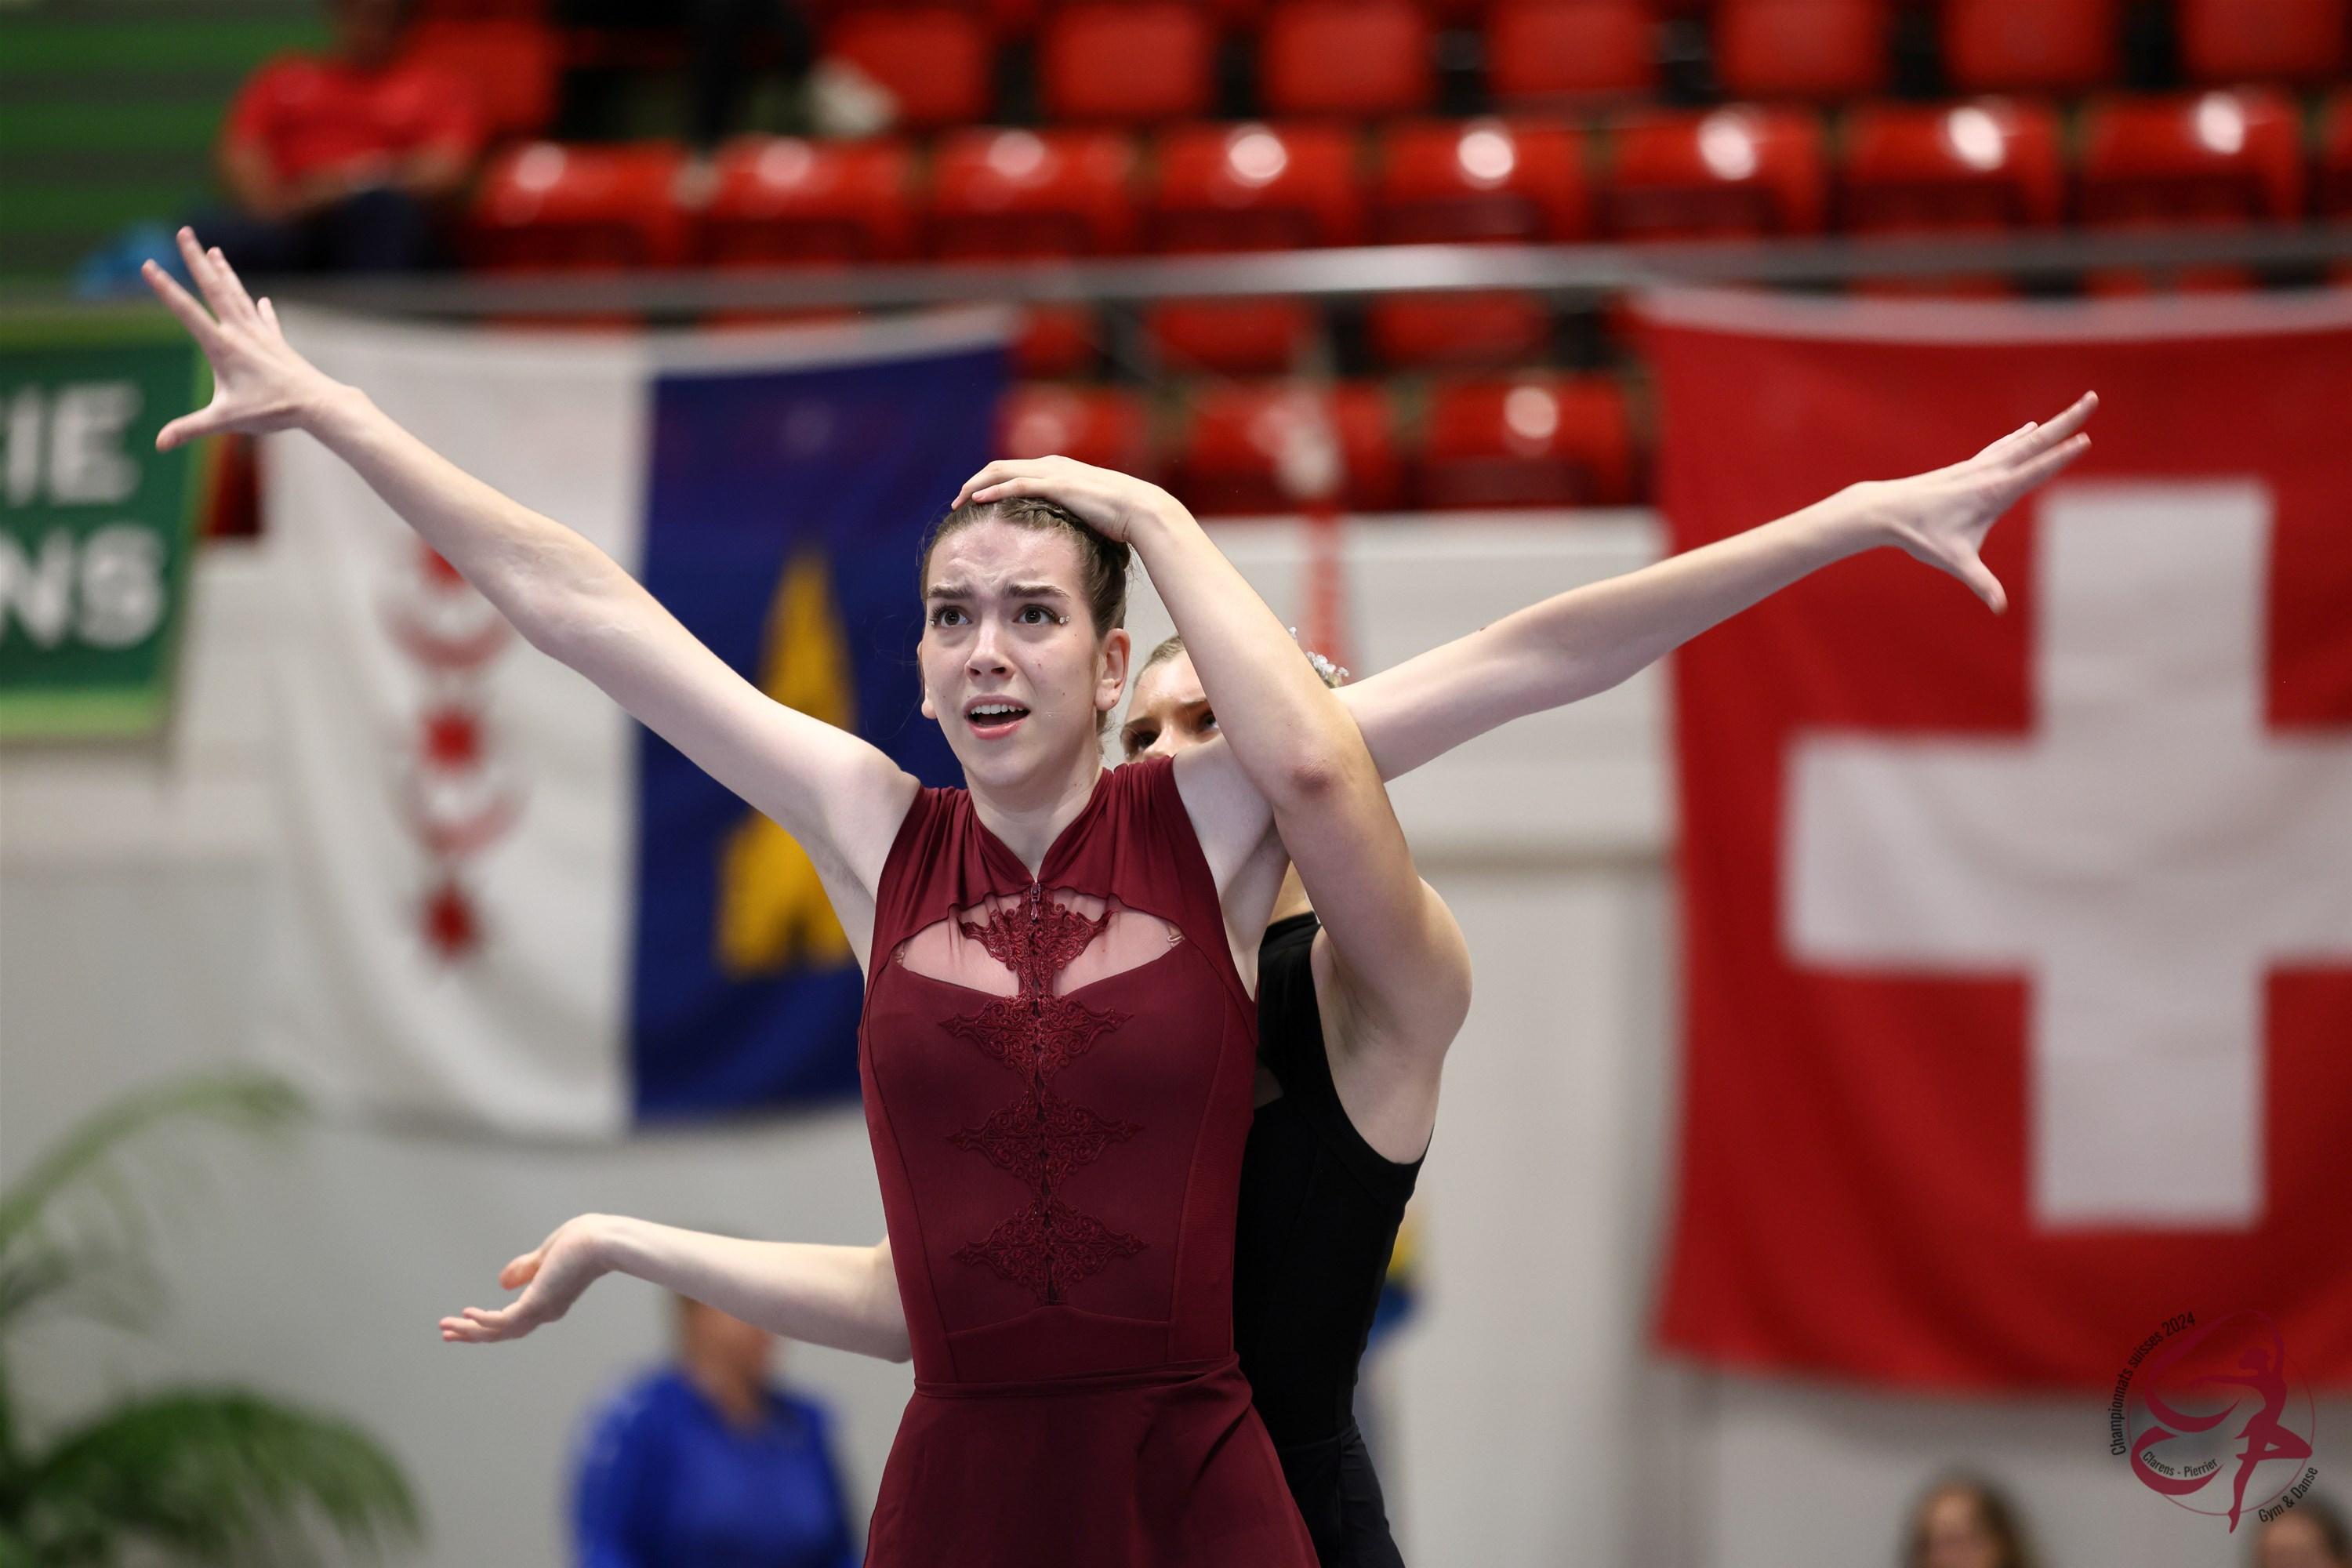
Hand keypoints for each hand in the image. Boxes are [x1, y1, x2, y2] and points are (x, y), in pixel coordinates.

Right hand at [141, 226, 345, 450]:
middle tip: (184, 231)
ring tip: (214, 250)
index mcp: (223, 346)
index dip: (165, 288)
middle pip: (214, 288)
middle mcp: (241, 332)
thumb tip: (160, 445)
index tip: (148, 265)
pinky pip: (265, 320)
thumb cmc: (272, 412)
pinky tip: (261, 300)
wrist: (318, 404)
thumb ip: (190, 429)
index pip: (186, 312)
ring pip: (238, 295)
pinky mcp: (277, 343)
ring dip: (224, 272)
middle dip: (196, 259)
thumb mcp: (226, 420)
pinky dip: (260, 308)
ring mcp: (261, 335)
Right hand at [438, 1215, 616, 1344]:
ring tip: (445, 1329)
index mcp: (549, 1300)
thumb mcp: (547, 1255)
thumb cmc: (585, 1242)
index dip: (487, 1323)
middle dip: (473, 1334)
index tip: (464, 1320)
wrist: (606, 1240)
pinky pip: (504, 1320)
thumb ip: (526, 1270)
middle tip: (446, 1334)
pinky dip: (484, 1321)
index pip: (514, 1319)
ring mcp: (542, 1310)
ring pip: (499, 1331)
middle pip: (502, 1332)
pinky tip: (466, 1315)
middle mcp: (545, 1311)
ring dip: (470, 1332)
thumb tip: (501, 1283)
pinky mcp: (538, 1303)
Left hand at [951, 455, 1184, 544]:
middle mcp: (1051, 465)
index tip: (973, 499)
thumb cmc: (1119, 518)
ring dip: (976, 484)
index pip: (1013, 470)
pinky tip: (977, 500)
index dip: (990, 482)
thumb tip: (1059, 533)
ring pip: (1001, 471)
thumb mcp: (1087, 512)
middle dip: (974, 481)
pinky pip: (1016, 484)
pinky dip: (993, 490)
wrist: (1140, 510)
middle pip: (999, 466)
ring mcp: (1053, 473)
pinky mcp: (1057, 485)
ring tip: (959, 501)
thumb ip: (1069, 515)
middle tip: (957, 500)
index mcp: (1057, 469)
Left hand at [1852, 391, 2097, 615]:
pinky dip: (2020, 436)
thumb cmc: (1921, 536)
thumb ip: (1981, 584)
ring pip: (2022, 440)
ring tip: (2074, 409)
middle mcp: (1989, 473)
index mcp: (1993, 492)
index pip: (2036, 470)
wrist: (1886, 510)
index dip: (2062, 456)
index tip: (2086, 438)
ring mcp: (1978, 467)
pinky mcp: (1968, 467)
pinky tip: (2029, 428)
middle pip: (2036, 442)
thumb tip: (1998, 609)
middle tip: (2093, 399)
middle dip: (2067, 421)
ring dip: (2050, 425)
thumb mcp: (1955, 562)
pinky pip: (2001, 446)